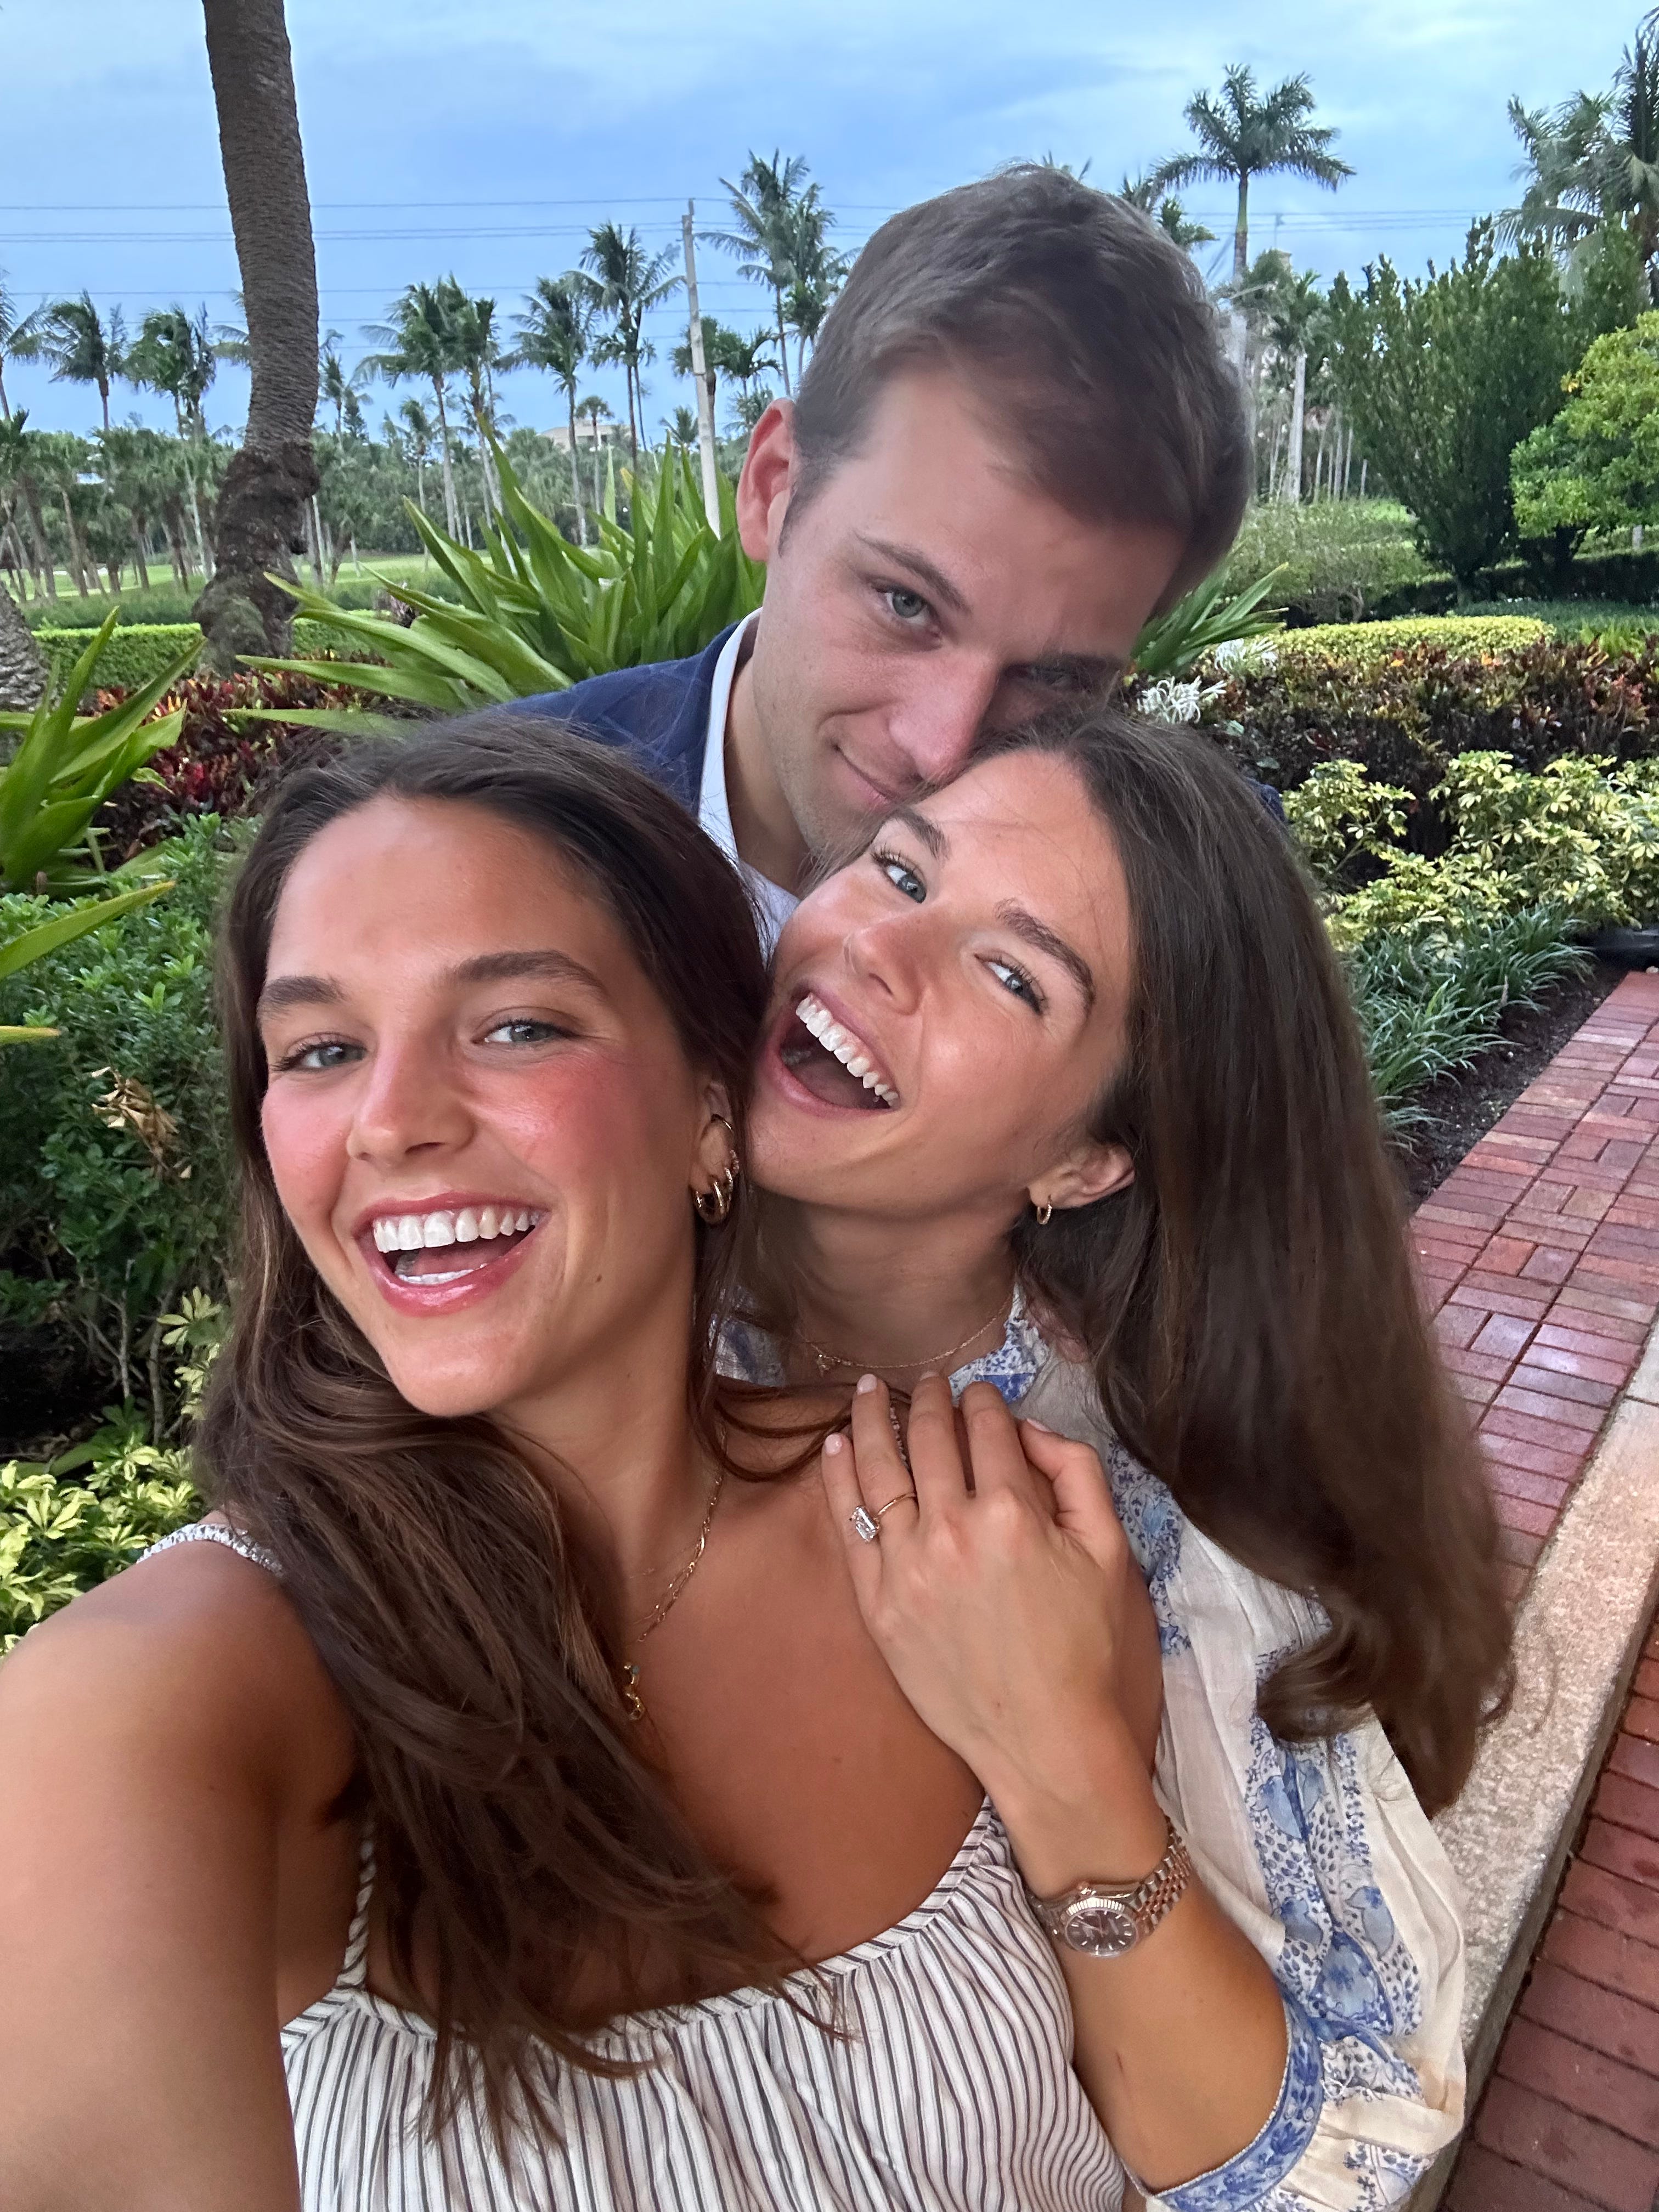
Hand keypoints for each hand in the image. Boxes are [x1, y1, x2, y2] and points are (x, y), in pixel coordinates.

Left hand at [822, 1373, 1163, 1872]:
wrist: (1047, 1744)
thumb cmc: (1089, 1650)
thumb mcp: (1110, 1552)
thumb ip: (1076, 1474)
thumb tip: (1028, 1429)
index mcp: (1014, 1513)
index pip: (988, 1429)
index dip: (983, 1401)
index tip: (978, 1392)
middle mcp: (952, 1531)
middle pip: (930, 1439)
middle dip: (929, 1399)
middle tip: (927, 1381)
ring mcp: (907, 1568)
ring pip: (879, 1470)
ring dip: (873, 1418)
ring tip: (867, 1388)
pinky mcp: (878, 1605)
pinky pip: (848, 1525)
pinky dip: (838, 1478)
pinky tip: (836, 1445)